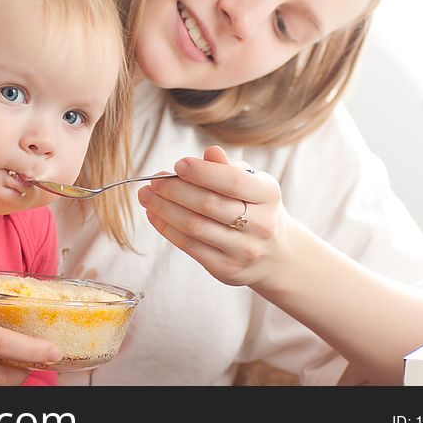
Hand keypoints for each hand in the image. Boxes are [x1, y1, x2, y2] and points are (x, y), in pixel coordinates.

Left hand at [137, 145, 293, 286]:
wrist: (275, 254)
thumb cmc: (255, 207)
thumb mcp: (251, 182)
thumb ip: (229, 167)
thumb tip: (210, 153)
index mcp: (268, 194)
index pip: (233, 181)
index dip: (202, 172)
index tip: (178, 165)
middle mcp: (261, 224)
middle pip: (208, 204)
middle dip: (174, 190)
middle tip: (154, 180)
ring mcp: (244, 250)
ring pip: (195, 227)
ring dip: (164, 209)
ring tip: (147, 195)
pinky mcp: (226, 269)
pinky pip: (189, 246)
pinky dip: (167, 228)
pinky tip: (154, 215)